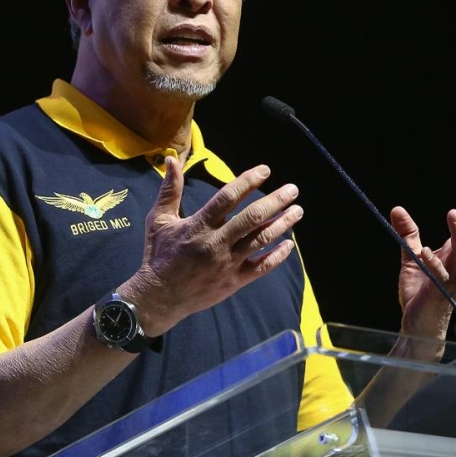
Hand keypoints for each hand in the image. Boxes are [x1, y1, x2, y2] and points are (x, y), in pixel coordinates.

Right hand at [122, 157, 302, 333]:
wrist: (158, 297)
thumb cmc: (159, 254)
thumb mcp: (159, 219)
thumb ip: (170, 190)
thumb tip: (171, 159)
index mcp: (199, 225)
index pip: (228, 197)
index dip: (248, 181)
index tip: (265, 171)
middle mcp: (216, 243)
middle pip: (252, 218)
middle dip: (276, 202)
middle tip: (293, 190)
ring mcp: (227, 263)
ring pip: (260, 240)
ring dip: (282, 224)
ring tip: (298, 212)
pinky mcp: (234, 282)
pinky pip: (261, 268)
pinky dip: (277, 256)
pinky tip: (290, 244)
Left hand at [391, 191, 455, 339]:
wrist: (417, 326)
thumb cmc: (420, 294)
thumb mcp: (411, 257)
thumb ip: (408, 235)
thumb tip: (397, 209)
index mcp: (453, 256)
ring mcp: (450, 279)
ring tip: (452, 213)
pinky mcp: (438, 292)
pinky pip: (441, 276)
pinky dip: (434, 263)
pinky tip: (425, 251)